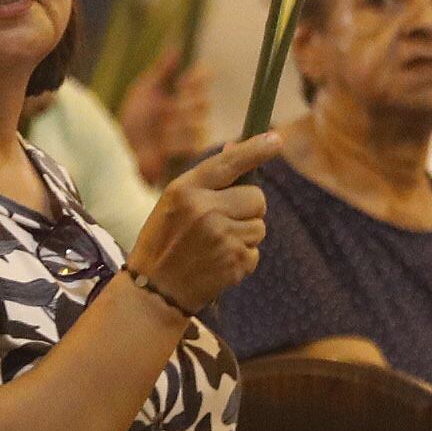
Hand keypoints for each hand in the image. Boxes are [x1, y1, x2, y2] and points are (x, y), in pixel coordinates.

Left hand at [119, 56, 215, 183]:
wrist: (124, 150)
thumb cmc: (132, 120)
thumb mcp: (145, 91)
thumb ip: (162, 70)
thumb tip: (176, 46)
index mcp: (178, 96)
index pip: (196, 83)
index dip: (197, 80)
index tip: (188, 80)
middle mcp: (187, 114)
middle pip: (203, 104)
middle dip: (187, 107)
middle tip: (170, 111)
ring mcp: (189, 135)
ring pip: (197, 125)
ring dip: (177, 128)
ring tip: (161, 132)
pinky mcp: (188, 154)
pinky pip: (192, 145)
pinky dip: (175, 144)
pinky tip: (163, 148)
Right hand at [127, 130, 284, 316]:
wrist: (155, 291)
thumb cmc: (163, 240)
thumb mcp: (173, 202)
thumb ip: (206, 179)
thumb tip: (236, 149)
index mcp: (185, 190)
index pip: (229, 164)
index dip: (255, 149)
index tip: (276, 139)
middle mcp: (204, 211)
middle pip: (257, 198)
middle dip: (248, 208)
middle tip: (224, 220)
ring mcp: (221, 238)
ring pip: (260, 226)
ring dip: (245, 235)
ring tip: (215, 245)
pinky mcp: (234, 262)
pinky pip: (255, 252)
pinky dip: (242, 257)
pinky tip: (218, 262)